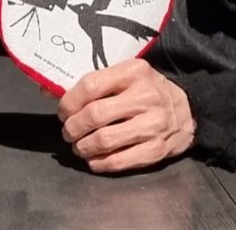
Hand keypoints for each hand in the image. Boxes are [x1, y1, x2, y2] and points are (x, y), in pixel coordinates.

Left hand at [57, 59, 194, 172]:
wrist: (188, 111)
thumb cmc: (147, 91)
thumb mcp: (125, 76)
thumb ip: (92, 83)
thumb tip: (47, 89)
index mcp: (134, 72)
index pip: (90, 86)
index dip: (69, 102)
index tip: (63, 111)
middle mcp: (145, 96)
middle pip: (94, 115)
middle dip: (72, 128)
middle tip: (68, 132)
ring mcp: (153, 124)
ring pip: (104, 141)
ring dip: (82, 147)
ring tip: (79, 146)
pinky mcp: (156, 149)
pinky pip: (118, 161)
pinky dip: (98, 163)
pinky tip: (93, 159)